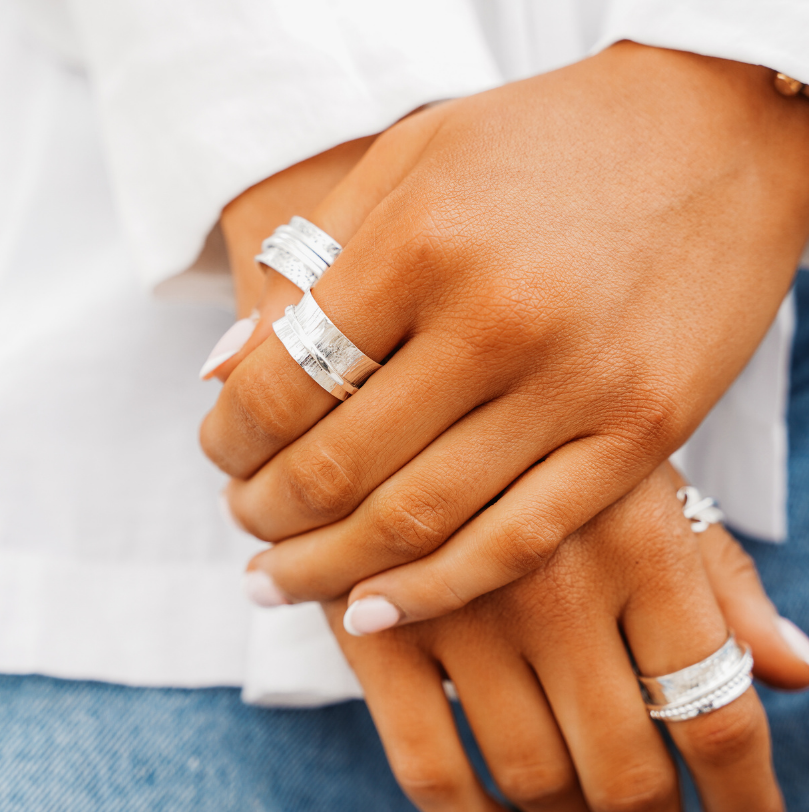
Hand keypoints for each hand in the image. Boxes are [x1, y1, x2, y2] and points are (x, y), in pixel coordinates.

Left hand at [201, 42, 808, 620]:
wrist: (711, 128)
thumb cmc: (540, 138)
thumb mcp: (408, 161)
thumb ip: (309, 264)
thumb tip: (220, 372)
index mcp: (424, 240)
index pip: (284, 381)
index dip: (229, 436)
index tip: (217, 450)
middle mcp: (497, 319)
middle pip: (340, 465)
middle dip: (265, 510)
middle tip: (240, 518)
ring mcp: (578, 385)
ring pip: (419, 522)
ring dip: (327, 567)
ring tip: (278, 577)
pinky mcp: (643, 432)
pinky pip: (518, 540)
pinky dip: (434, 590)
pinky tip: (372, 609)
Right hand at [324, 465, 808, 811]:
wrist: (392, 373)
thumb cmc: (536, 427)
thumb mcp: (638, 471)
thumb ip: (716, 573)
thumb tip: (796, 670)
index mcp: (638, 539)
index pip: (715, 713)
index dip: (747, 800)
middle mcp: (554, 580)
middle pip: (627, 772)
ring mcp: (458, 607)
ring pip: (533, 778)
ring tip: (579, 805)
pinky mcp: (376, 624)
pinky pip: (428, 765)